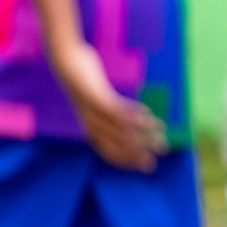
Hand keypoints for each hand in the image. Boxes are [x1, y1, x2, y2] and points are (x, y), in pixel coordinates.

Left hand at [52, 39, 165, 170]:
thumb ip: (110, 108)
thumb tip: (127, 115)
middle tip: (157, 159)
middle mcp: (91, 124)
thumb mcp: (96, 97)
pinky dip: (133, 116)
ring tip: (161, 138)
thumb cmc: (83, 79)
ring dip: (142, 137)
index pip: (109, 153)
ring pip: (120, 130)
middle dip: (138, 154)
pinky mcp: (96, 97)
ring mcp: (93, 111)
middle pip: (117, 145)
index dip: (128, 160)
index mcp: (90, 127)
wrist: (65, 61)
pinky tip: (148, 114)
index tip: (145, 165)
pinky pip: (117, 111)